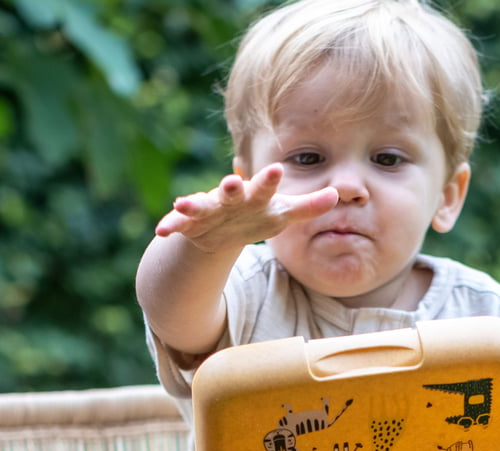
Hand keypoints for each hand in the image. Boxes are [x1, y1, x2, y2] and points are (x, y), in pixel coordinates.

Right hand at [155, 163, 338, 250]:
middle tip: (232, 181)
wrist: (222, 232)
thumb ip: (308, 207)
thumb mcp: (282, 216)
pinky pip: (179, 225)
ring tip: (183, 203)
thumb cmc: (256, 218)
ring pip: (201, 205)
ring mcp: (209, 210)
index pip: (265, 188)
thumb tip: (338, 195)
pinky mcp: (190, 223)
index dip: (270, 180)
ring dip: (193, 203)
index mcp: (255, 197)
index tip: (277, 168)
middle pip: (232, 192)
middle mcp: (231, 199)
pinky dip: (170, 226)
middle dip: (231, 188)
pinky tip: (161, 231)